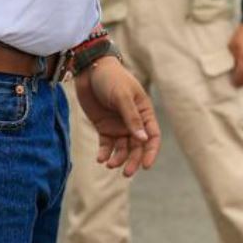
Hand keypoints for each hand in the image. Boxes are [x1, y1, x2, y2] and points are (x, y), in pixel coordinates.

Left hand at [76, 57, 161, 175]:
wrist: (89, 70)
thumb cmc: (111, 78)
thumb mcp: (122, 96)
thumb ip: (132, 118)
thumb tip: (143, 140)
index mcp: (144, 113)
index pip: (152, 136)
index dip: (151, 152)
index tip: (146, 166)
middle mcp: (133, 122)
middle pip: (137, 147)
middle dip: (133, 160)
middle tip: (126, 173)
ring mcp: (118, 125)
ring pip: (122, 149)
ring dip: (118, 159)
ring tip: (109, 164)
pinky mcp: (104, 127)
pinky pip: (107, 145)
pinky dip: (104, 153)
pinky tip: (100, 159)